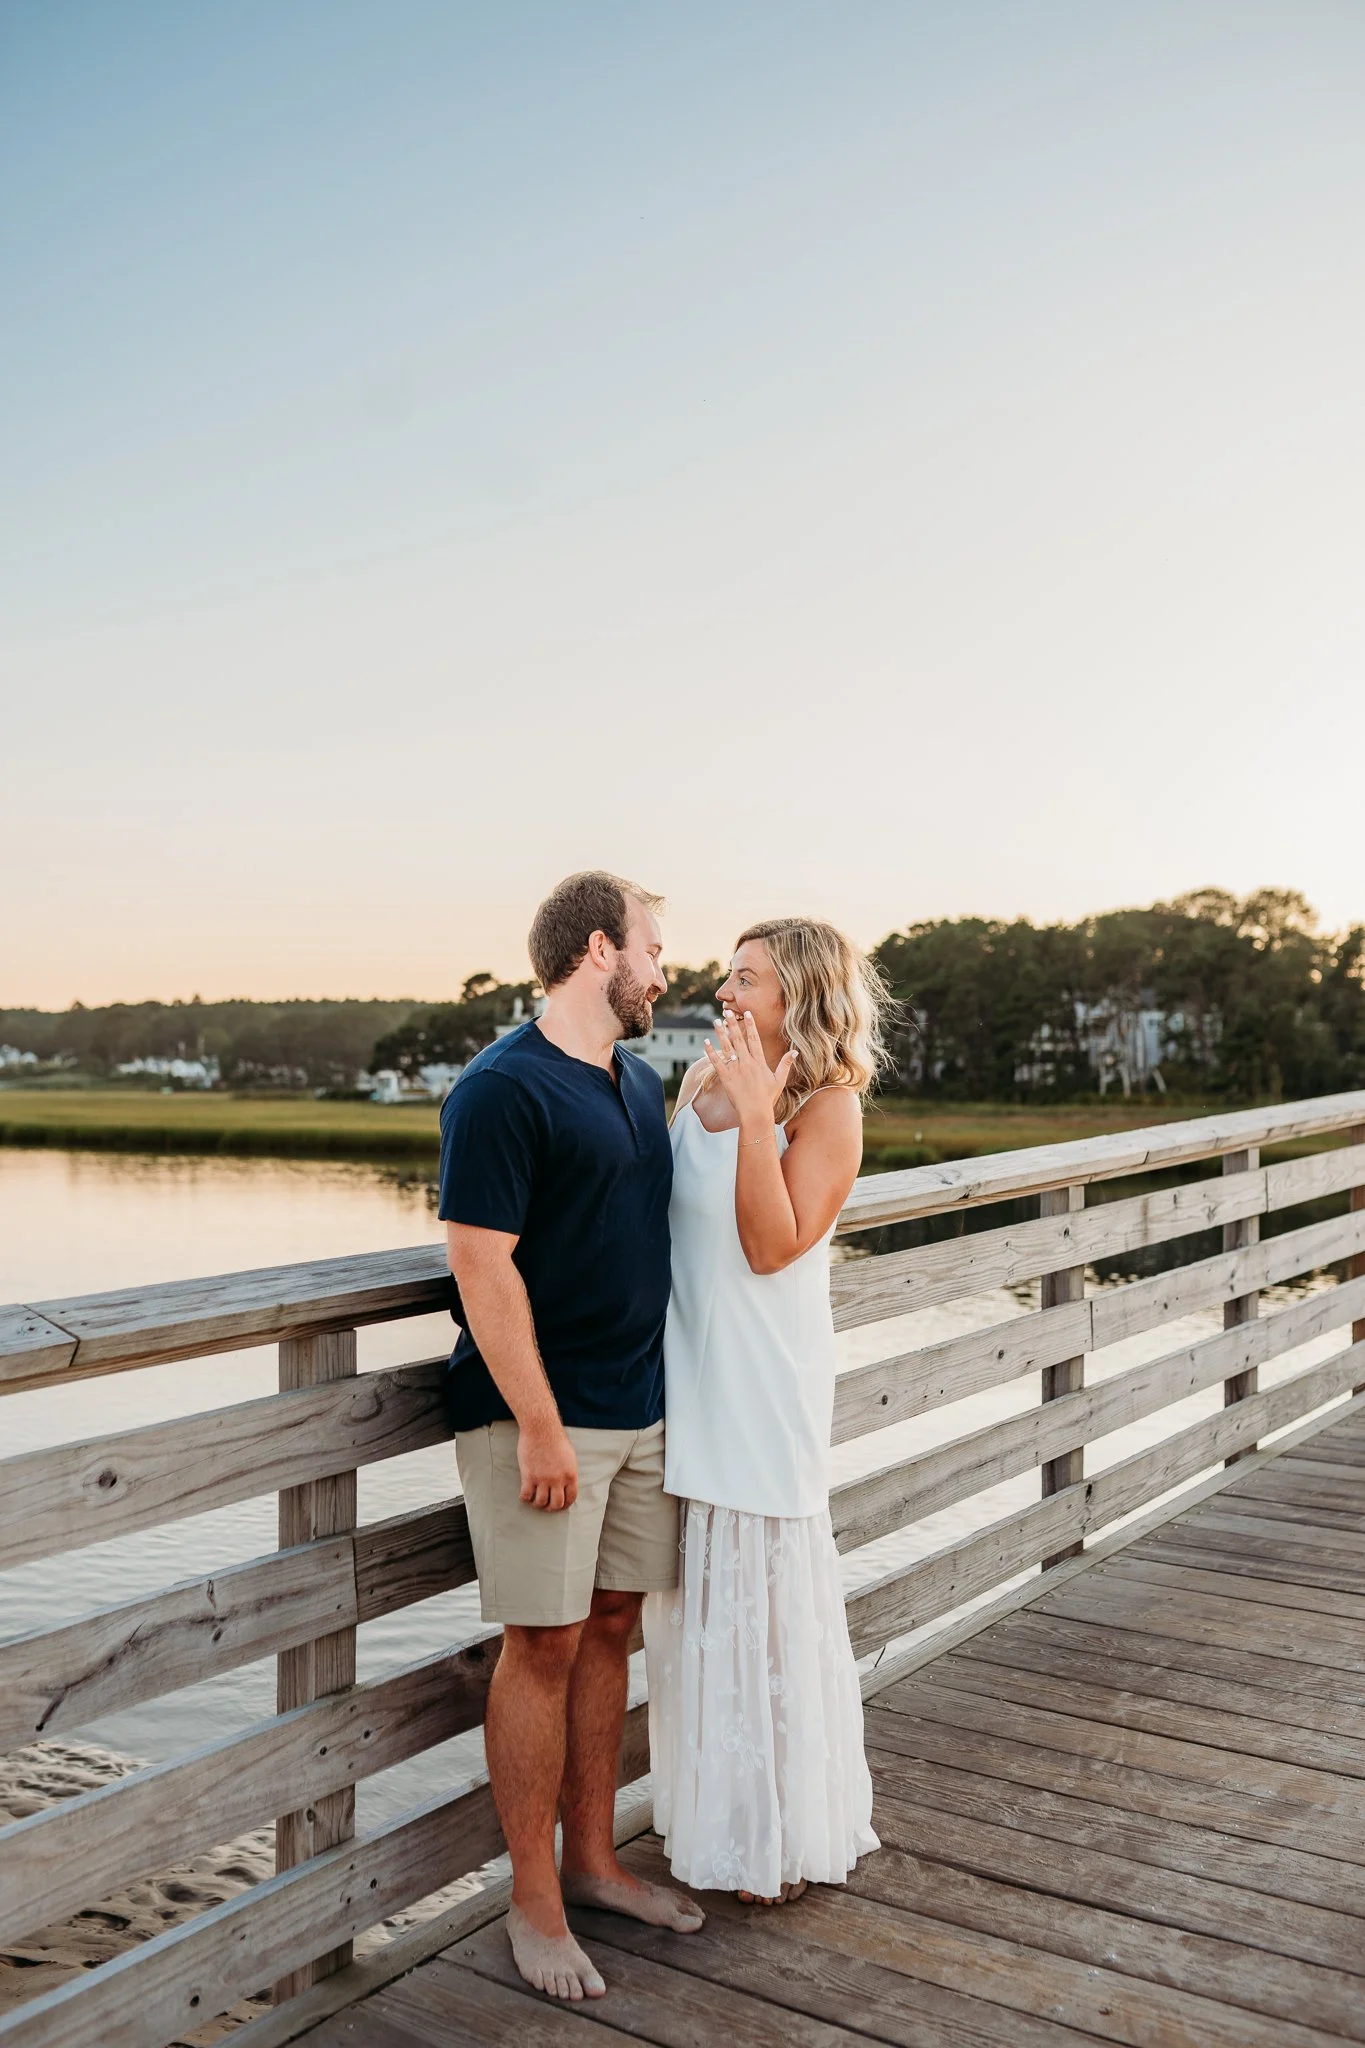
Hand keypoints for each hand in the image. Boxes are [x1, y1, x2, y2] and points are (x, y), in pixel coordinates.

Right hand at [517, 1418, 577, 1511]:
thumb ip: (568, 1471)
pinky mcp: (529, 1476)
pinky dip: (525, 1498)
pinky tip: (524, 1494)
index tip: (559, 1506)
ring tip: (534, 1500)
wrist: (541, 1428)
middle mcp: (558, 1479)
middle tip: (546, 1506)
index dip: (565, 1505)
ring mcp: (543, 1479)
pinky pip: (526, 1495)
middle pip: (556, 1504)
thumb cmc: (555, 1439)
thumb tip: (567, 1484)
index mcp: (570, 1474)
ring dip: (537, 1504)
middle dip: (551, 1508)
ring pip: (541, 1502)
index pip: (571, 1498)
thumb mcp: (569, 1456)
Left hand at [704, 1010, 794, 1124]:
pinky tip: (706, 1042)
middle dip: (733, 1024)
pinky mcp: (726, 1078)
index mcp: (759, 1062)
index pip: (754, 1039)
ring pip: (727, 1047)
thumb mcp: (779, 1081)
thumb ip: (785, 1065)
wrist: (755, 1113)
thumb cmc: (767, 1098)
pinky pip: (716, 1062)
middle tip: (727, 1011)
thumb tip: (795, 1052)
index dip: (750, 1025)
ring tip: (716, 1021)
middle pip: (739, 1039)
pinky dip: (711, 1052)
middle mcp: (747, 1063)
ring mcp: (735, 1070)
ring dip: (721, 1033)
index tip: (746, 1013)